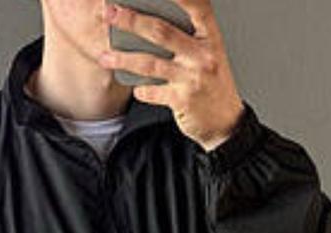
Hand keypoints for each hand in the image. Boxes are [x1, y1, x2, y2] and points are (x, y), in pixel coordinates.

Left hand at [99, 0, 244, 151]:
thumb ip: (186, 39)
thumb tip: (146, 23)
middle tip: (109, 13)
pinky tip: (136, 87)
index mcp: (211, 38)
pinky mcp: (183, 100)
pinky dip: (140, 89)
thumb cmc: (211, 84)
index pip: (197, 6)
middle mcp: (203, 55)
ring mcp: (193, 78)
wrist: (225, 122)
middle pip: (161, 32)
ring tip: (105, 56)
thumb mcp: (207, 55)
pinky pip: (151, 91)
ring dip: (123, 59)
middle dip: (131, 20)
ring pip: (150, 64)